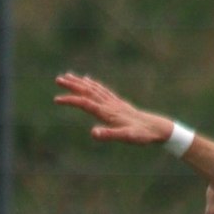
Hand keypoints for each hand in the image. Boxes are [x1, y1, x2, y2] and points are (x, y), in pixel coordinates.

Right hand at [53, 72, 174, 145]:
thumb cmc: (141, 135)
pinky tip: (88, 80)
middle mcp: (109, 104)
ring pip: (94, 89)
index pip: (85, 103)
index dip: (70, 100)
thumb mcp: (125, 137)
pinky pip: (102, 90)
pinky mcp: (118, 103)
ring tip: (69, 76)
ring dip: (80, 82)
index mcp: (108, 112)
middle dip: (72, 85)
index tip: (56, 99)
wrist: (156, 128)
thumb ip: (109, 135)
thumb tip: (93, 133)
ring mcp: (114, 102)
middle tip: (58, 79)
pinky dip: (93, 84)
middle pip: (88, 92)